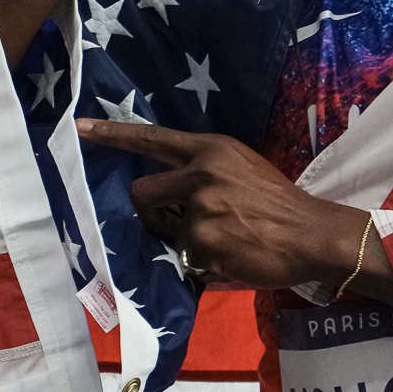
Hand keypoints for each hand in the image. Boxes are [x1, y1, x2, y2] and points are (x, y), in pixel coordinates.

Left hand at [76, 120, 392, 302]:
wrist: (313, 234)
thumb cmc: (280, 204)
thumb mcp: (241, 169)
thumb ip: (203, 172)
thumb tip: (168, 194)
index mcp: (211, 150)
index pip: (152, 139)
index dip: (112, 134)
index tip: (79, 128)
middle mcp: (201, 173)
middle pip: (142, 192)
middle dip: (152, 212)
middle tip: (180, 224)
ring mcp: (200, 209)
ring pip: (168, 232)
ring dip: (189, 242)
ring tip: (227, 240)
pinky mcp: (203, 242)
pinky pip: (187, 258)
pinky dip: (205, 263)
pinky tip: (234, 256)